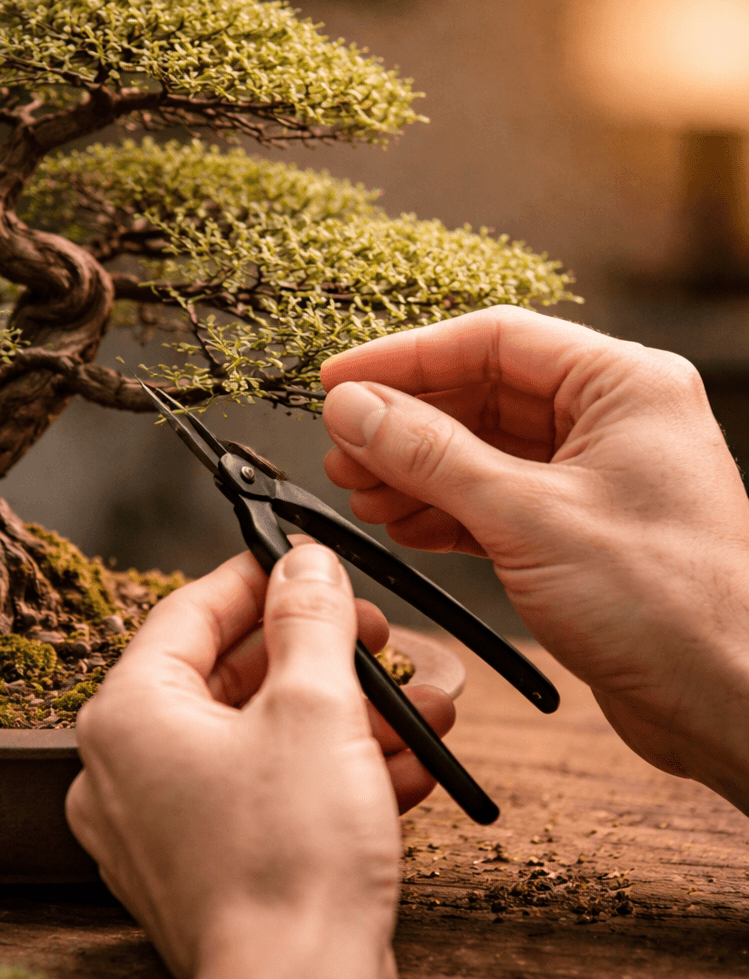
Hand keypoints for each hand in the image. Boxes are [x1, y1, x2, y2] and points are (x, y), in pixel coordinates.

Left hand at [66, 542, 453, 978]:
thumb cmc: (289, 864)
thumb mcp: (313, 709)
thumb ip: (308, 620)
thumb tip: (304, 561)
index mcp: (130, 717)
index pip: (188, 612)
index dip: (253, 577)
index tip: (299, 560)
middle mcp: (132, 769)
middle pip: (230, 676)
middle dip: (318, 654)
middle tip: (372, 634)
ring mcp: (168, 823)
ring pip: (261, 737)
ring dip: (344, 716)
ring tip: (416, 703)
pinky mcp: (210, 863)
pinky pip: (269, 792)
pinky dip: (331, 772)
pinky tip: (408, 763)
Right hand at [321, 305, 748, 812]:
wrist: (729, 707)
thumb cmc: (668, 607)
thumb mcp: (529, 517)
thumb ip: (432, 456)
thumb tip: (355, 408)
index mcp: (622, 385)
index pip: (491, 340)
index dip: (404, 357)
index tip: (338, 378)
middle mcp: (608, 419)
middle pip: (479, 395)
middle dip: (403, 424)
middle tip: (342, 448)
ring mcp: (590, 475)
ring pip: (478, 450)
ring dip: (413, 470)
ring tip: (360, 492)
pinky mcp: (572, 527)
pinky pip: (490, 498)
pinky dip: (441, 509)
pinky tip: (399, 523)